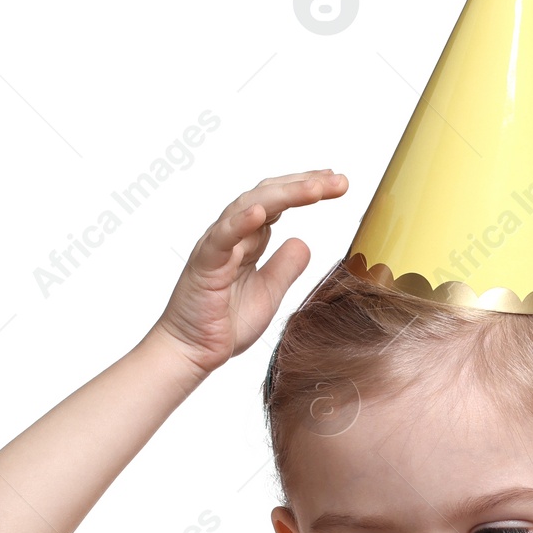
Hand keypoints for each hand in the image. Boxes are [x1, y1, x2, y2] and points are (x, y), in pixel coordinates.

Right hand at [154, 169, 348, 373]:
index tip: (338, 183)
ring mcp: (218, 246)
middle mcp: (232, 235)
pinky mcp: (205, 264)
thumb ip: (285, 267)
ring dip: (284, 194)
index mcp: (249, 241)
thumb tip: (303, 242)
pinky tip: (262, 210)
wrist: (193, 351)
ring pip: (249, 206)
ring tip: (315, 189)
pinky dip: (241, 221)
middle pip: (269, 196)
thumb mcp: (269, 293)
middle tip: (339, 180)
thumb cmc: (224, 324)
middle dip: (304, 185)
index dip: (306, 190)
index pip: (279, 204)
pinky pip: (223, 237)